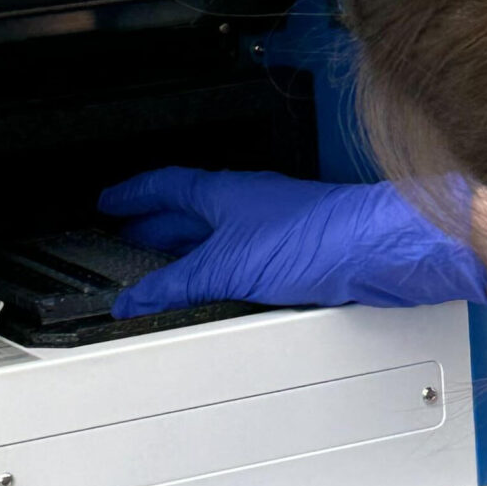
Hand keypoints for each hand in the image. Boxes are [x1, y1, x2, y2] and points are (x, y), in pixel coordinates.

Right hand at [96, 168, 486, 319]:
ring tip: (165, 270)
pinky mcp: (297, 253)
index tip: (109, 202)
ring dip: (189, 251)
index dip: (133, 195)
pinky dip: (221, 271)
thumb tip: (136, 300)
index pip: (166, 186)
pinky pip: (243, 258)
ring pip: (218, 235)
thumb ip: (178, 284)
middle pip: (190, 210)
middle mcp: (249, 203)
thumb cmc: (317, 237)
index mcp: (224, 192)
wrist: (377, 251)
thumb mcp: (229, 266)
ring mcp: (274, 226)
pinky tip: (220, 290)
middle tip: (126, 238)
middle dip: (155, 225)